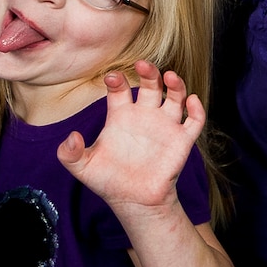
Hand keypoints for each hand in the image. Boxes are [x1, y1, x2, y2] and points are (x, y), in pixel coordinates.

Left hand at [58, 61, 202, 214]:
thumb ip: (70, 153)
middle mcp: (144, 115)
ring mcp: (165, 126)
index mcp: (121, 115)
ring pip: (175, 96)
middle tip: (143, 64)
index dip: (116, 80)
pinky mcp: (182, 140)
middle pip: (150, 84)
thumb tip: (71, 137)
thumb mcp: (83, 168)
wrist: (134, 202)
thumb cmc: (108, 182)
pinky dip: (197, 109)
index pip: (120, 89)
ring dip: (175, 85)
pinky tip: (191, 101)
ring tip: (171, 77)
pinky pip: (194, 120)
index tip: (111, 78)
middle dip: (148, 72)